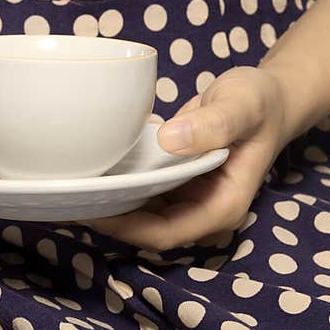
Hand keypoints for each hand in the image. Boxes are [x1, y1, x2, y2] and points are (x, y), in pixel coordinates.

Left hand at [78, 66, 292, 250]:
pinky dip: (117, 184)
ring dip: (107, 203)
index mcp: (222, 207)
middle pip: (145, 230)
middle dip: (106, 218)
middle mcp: (202, 211)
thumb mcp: (243, 105)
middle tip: (63, 196)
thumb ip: (214, 123)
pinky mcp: (175, 184)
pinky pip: (141, 193)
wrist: (266, 97)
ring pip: (139, 214)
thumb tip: (172, 141)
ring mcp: (188, 200)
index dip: (124, 228)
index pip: (164, 233)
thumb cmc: (260, 102)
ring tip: (67, 185)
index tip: (87, 208)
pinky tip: (88, 170)